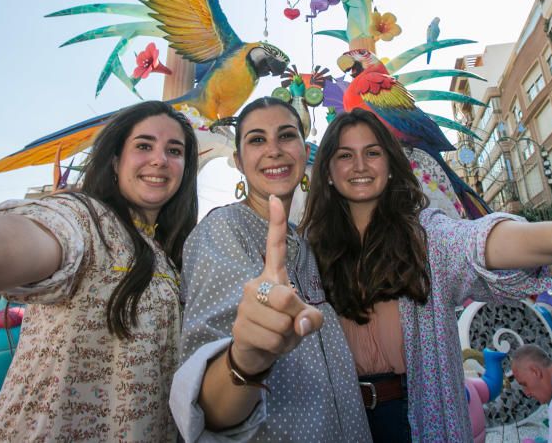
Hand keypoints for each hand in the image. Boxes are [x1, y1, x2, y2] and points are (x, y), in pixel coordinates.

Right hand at [229, 195, 322, 375]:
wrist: (257, 352)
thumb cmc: (283, 328)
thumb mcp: (306, 321)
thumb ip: (312, 319)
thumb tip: (299, 323)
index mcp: (272, 276)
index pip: (276, 246)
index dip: (277, 223)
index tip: (276, 198)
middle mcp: (255, 284)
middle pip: (287, 298)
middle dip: (295, 318)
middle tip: (287, 324)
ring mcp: (244, 305)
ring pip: (282, 324)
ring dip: (286, 337)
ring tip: (276, 334)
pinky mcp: (239, 326)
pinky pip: (273, 339)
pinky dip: (278, 347)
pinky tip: (267, 343)